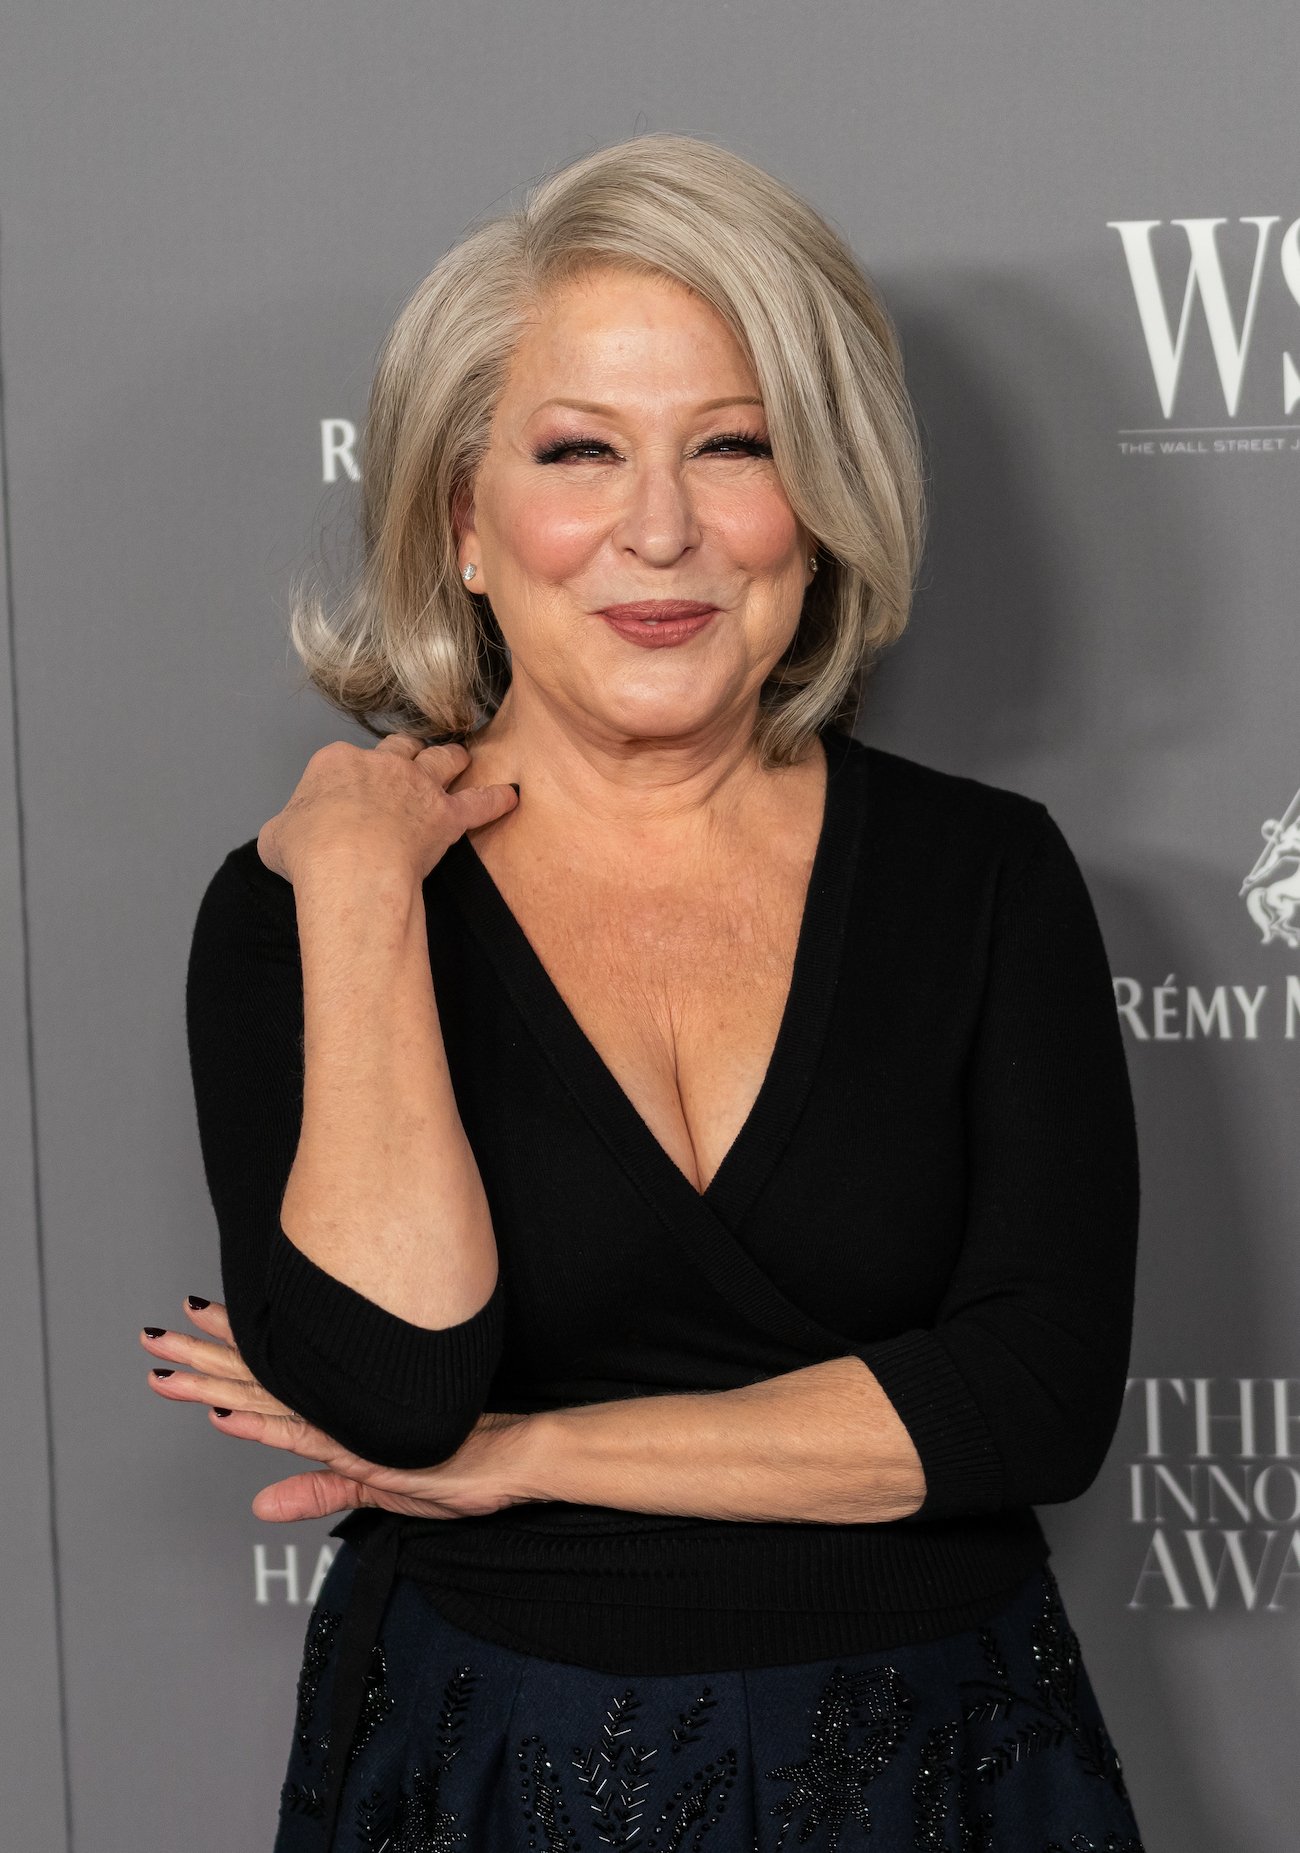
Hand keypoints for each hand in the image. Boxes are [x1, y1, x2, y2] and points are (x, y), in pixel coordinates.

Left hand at [140, 1297, 540, 1523]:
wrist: (513, 1457)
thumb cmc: (460, 1466)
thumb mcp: (379, 1490)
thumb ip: (320, 1492)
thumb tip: (261, 1504)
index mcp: (335, 1418)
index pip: (267, 1382)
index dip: (223, 1357)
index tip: (186, 1333)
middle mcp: (335, 1412)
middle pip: (255, 1378)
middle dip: (203, 1357)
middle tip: (156, 1334)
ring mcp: (348, 1424)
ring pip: (267, 1394)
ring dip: (215, 1374)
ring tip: (171, 1354)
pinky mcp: (366, 1445)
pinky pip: (301, 1434)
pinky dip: (259, 1425)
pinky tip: (223, 1411)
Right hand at [255, 733, 517, 889]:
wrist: (349, 863)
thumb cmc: (310, 851)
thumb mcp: (277, 838)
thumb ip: (286, 830)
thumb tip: (287, 838)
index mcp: (335, 763)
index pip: (345, 761)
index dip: (349, 778)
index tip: (348, 796)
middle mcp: (381, 765)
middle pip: (399, 749)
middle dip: (404, 754)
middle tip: (409, 761)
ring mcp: (417, 787)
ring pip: (441, 759)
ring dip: (451, 759)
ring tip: (460, 759)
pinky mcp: (446, 816)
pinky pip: (479, 803)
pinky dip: (495, 800)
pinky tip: (510, 797)